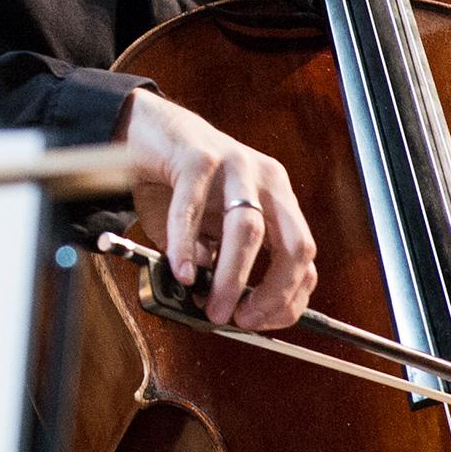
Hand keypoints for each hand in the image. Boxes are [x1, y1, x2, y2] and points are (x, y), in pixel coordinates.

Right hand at [121, 93, 316, 330]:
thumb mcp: (207, 227)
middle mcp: (266, 179)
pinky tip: (180, 272)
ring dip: (232, 278)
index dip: (288, 296)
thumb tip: (215, 300)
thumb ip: (214, 260)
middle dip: (275, 293)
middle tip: (243, 320)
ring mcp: (235, 164)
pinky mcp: (197, 156)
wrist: (147, 128)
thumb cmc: (179, 181)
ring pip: (248, 230)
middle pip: (294, 244)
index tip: (261, 323)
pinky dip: (186, 247)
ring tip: (212, 307)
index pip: (302, 255)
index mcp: (277, 198)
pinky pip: (192, 209)